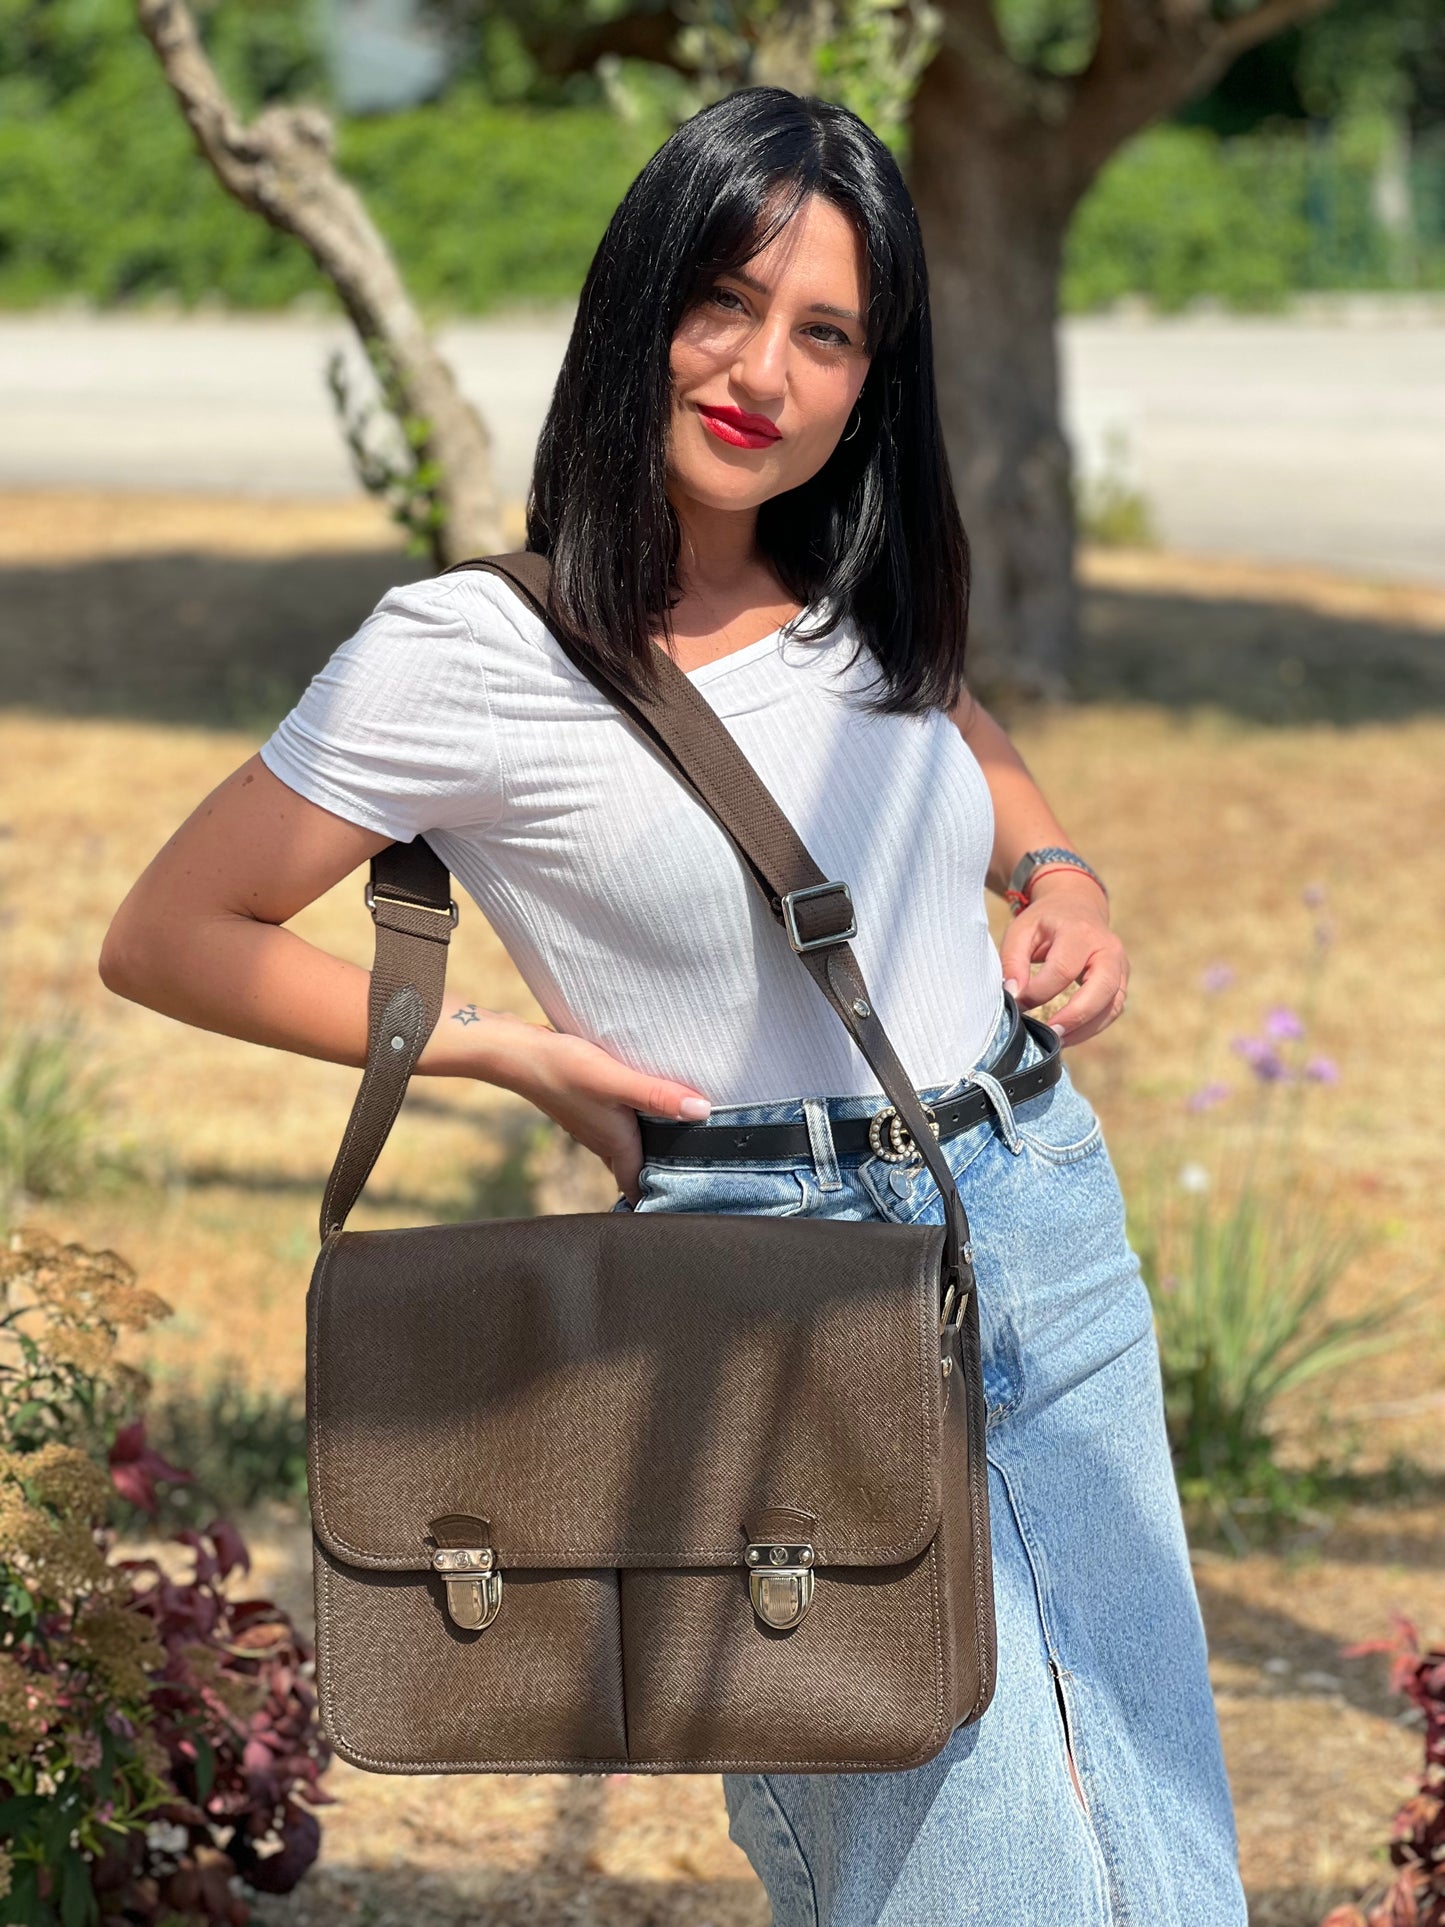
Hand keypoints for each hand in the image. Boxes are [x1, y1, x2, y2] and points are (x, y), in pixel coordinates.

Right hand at [483, 1015, 710, 1204]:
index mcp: (615, 1142)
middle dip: (654, 1176)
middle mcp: (602, 1138)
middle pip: (632, 1167)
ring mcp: (589, 1123)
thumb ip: (657, 1095)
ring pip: (622, 1146)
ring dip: (643, 1150)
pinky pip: (612, 1125)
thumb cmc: (562, 1068)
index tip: (683, 1207)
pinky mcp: (582, 1104)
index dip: (658, 1198)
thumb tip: (702, 1111)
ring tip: (673, 1146)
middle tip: (686, 1179)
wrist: (515, 1052)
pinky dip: (629, 1126)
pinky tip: (639, 1109)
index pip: (637, 1184)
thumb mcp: (615, 1080)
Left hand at [998, 872, 1128, 1046]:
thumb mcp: (1022, 930)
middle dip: (1075, 1016)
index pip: (1063, 969)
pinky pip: (1113, 1011)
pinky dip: (1092, 1028)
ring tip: (1056, 1041)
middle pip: (1102, 988)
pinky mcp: (1121, 982)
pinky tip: (1068, 1036)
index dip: (1040, 992)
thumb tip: (1014, 995)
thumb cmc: (1045, 922)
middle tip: (1049, 1034)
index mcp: (1081, 932)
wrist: (1076, 906)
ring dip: (1085, 1028)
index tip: (1017, 1004)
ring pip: (1113, 1005)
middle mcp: (1108, 949)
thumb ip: (1013, 961)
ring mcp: (1120, 966)